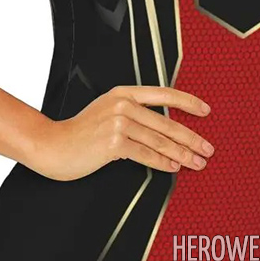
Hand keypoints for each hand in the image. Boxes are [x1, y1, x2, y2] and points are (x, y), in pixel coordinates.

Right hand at [33, 85, 214, 180]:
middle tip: (207, 149)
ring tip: (196, 162)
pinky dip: (163, 162)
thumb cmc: (79, 133)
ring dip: (182, 153)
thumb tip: (162, 133)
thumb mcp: (106, 112)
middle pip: (166, 122)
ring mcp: (118, 122)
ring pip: (159, 140)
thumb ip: (131, 115)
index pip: (164, 94)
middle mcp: (122, 104)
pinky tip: (174, 167)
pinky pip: (146, 154)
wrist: (51, 145)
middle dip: (191, 138)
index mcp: (123, 93)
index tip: (205, 111)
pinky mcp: (113, 142)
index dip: (188, 102)